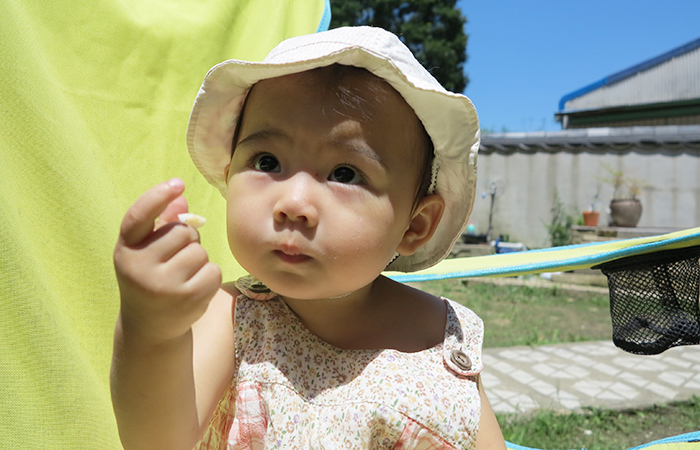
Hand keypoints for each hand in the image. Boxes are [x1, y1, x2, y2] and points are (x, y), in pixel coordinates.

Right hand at [114, 179, 221, 341]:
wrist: (149, 328)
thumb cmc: (150, 278)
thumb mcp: (147, 251)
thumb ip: (162, 223)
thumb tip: (180, 197)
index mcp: (126, 250)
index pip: (139, 216)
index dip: (157, 196)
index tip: (177, 183)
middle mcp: (139, 267)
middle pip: (182, 231)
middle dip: (186, 240)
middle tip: (175, 259)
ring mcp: (163, 285)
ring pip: (200, 251)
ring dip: (198, 260)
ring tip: (182, 276)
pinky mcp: (187, 299)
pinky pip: (213, 270)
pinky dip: (209, 276)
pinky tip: (193, 288)